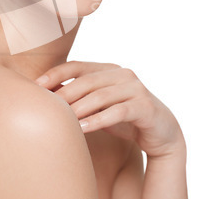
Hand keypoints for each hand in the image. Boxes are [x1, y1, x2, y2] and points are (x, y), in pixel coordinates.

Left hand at [34, 61, 185, 158]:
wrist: (162, 133)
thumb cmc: (124, 117)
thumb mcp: (99, 106)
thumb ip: (80, 98)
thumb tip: (45, 99)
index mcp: (109, 69)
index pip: (78, 66)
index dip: (56, 74)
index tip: (36, 85)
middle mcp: (122, 74)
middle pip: (87, 81)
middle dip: (64, 93)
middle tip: (46, 106)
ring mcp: (136, 89)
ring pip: (101, 95)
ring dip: (79, 107)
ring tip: (62, 118)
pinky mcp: (145, 106)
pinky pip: (118, 112)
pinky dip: (98, 120)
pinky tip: (82, 129)